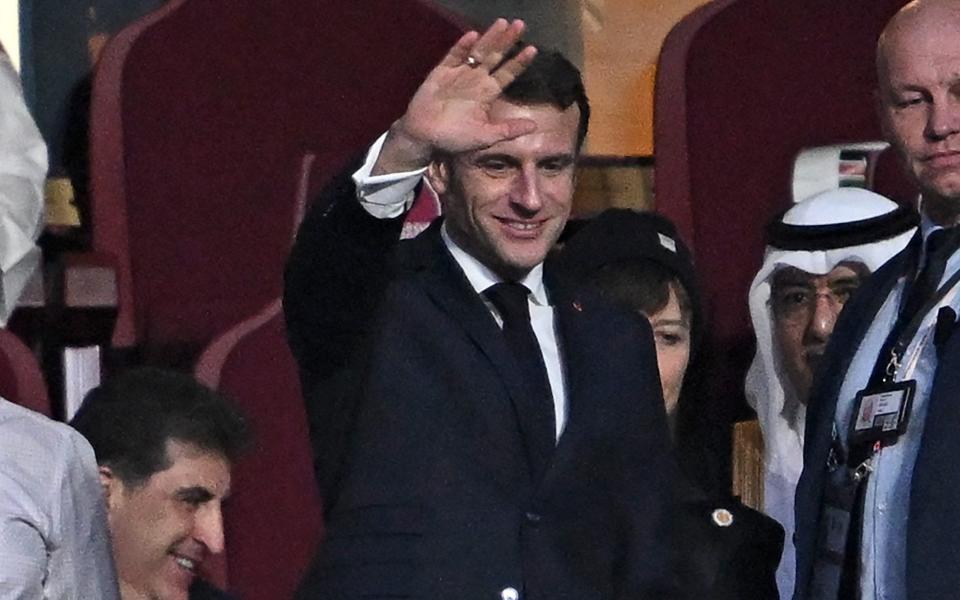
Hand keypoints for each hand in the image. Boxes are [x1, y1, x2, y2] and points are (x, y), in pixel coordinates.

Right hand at [372, 19, 537, 174]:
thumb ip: (508, 130)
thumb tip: (534, 127)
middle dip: (508, 41)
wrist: (424, 137)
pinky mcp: (442, 72)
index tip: (533, 49)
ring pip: (478, 51)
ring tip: (503, 23)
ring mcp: (459, 74)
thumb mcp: (485, 137)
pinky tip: (473, 35)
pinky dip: (463, 46)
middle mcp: (476, 80)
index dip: (519, 62)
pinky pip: (454, 56)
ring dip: (490, 37)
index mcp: (487, 94)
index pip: (507, 74)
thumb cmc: (454, 139)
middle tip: (520, 24)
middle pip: (495, 56)